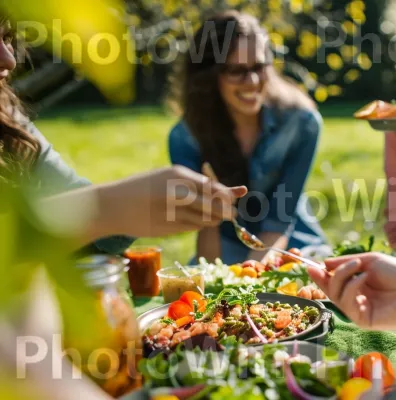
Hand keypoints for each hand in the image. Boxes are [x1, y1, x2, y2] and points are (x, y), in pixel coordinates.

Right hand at [93, 166, 246, 237]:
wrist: (111, 205)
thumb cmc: (143, 189)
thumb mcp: (168, 178)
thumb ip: (197, 185)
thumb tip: (230, 193)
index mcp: (178, 175)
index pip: (213, 187)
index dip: (228, 194)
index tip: (239, 195)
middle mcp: (177, 193)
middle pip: (214, 204)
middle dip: (226, 210)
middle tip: (232, 213)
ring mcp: (172, 211)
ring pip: (206, 219)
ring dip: (214, 219)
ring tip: (213, 216)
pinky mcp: (168, 227)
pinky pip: (193, 227)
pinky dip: (199, 225)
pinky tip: (194, 221)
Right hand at [308, 253, 395, 330]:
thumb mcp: (372, 261)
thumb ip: (347, 263)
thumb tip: (324, 263)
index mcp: (360, 284)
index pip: (335, 281)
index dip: (322, 274)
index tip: (310, 265)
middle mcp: (358, 298)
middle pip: (331, 290)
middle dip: (323, 278)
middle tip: (317, 267)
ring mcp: (360, 310)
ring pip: (336, 296)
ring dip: (342, 277)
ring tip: (358, 265)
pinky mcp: (364, 320)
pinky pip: (348, 303)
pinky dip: (353, 287)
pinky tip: (365, 278)